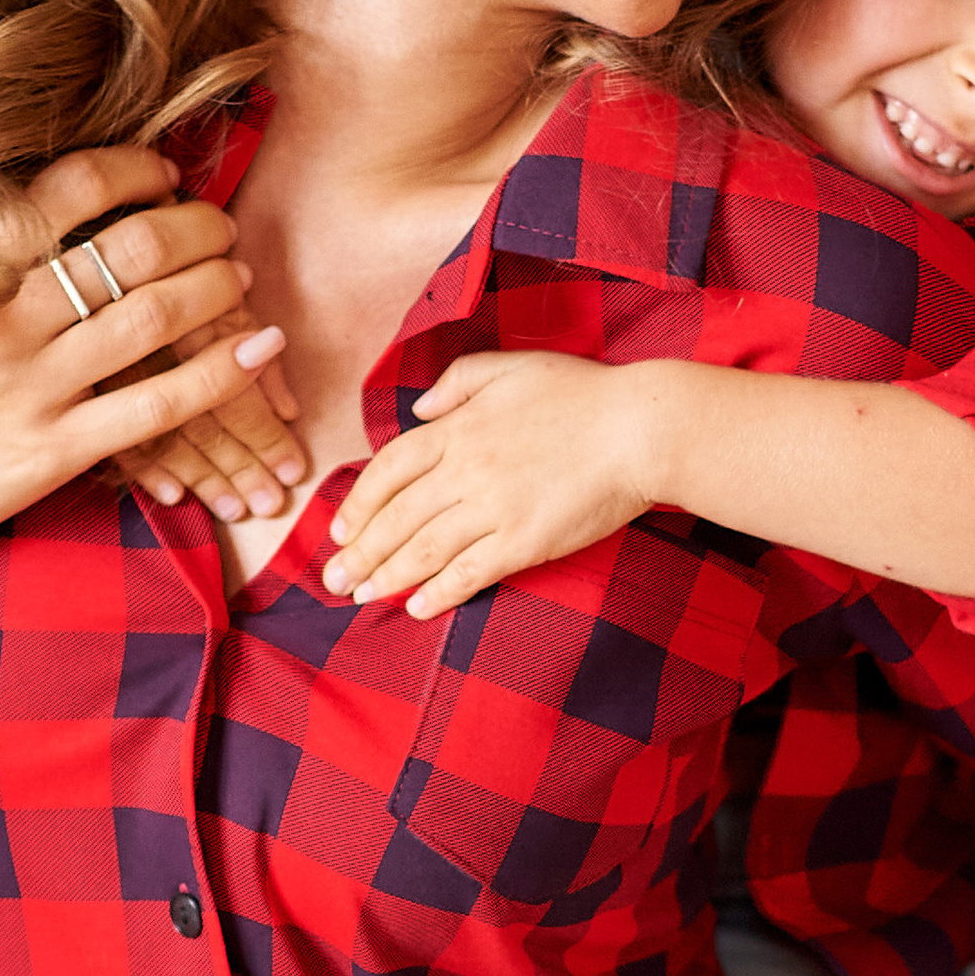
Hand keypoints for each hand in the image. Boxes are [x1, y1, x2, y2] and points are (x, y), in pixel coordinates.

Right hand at [0, 147, 284, 746]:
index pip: (62, 194)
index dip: (129, 171)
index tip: (160, 171)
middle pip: (126, 249)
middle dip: (190, 225)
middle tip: (216, 221)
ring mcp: (30, 391)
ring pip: (152, 318)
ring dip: (213, 285)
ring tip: (237, 272)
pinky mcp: (55, 453)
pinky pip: (159, 406)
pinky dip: (221, 373)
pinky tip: (262, 351)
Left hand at [321, 350, 671, 616]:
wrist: (641, 427)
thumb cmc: (581, 393)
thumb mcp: (511, 367)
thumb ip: (458, 381)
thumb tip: (419, 410)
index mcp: (458, 427)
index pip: (389, 469)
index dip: (359, 504)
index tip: (341, 530)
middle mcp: (466, 469)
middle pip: (396, 518)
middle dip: (359, 553)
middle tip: (333, 580)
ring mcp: (494, 508)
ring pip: (423, 550)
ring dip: (386, 578)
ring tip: (361, 597)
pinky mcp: (524, 541)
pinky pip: (469, 573)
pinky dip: (438, 593)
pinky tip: (416, 608)